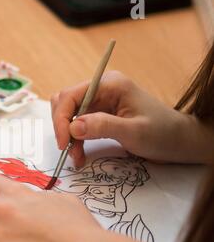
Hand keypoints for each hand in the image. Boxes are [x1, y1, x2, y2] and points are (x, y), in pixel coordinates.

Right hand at [51, 71, 213, 165]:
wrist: (180, 142)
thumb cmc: (163, 134)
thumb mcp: (134, 132)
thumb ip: (103, 126)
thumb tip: (73, 126)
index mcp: (109, 84)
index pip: (71, 96)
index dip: (62, 119)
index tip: (63, 143)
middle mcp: (101, 89)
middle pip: (66, 103)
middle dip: (63, 127)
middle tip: (68, 150)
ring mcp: (100, 101)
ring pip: (69, 115)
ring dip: (68, 136)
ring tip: (76, 157)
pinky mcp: (100, 114)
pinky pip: (78, 125)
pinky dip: (75, 140)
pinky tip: (80, 154)